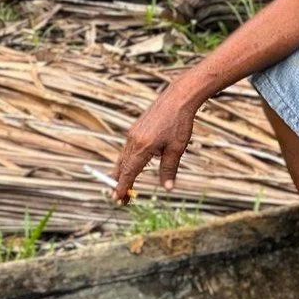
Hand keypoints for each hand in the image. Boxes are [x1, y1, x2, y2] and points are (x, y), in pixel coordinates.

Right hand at [111, 87, 199, 202]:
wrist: (178, 98)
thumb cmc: (179, 123)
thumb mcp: (176, 149)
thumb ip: (169, 169)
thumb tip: (167, 188)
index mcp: (143, 146)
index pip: (129, 172)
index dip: (123, 187)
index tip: (119, 199)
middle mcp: (133, 140)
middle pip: (122, 167)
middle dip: (119, 184)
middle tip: (120, 200)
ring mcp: (132, 133)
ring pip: (123, 158)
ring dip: (121, 173)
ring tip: (121, 187)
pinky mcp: (135, 129)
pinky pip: (127, 149)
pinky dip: (126, 161)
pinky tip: (129, 167)